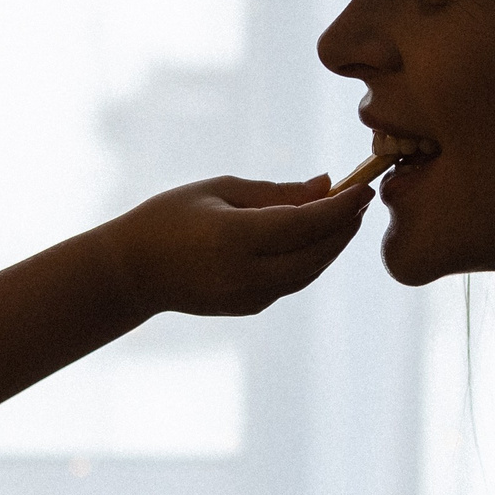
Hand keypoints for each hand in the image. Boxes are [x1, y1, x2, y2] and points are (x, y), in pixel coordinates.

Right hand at [105, 176, 371, 319]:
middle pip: (316, 252)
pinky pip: (293, 283)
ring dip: (333, 246)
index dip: (341, 207)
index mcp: (236, 239)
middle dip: (344, 226)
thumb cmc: (169, 218)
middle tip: (361, 199)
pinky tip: (317, 239)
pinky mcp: (249, 308)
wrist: (131, 272)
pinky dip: (312, 260)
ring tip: (345, 216)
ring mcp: (249, 297)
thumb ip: (274, 192)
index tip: (363, 187)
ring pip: (310, 272)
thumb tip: (325, 186)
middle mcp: (247, 274)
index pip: (306, 224)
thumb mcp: (218, 190)